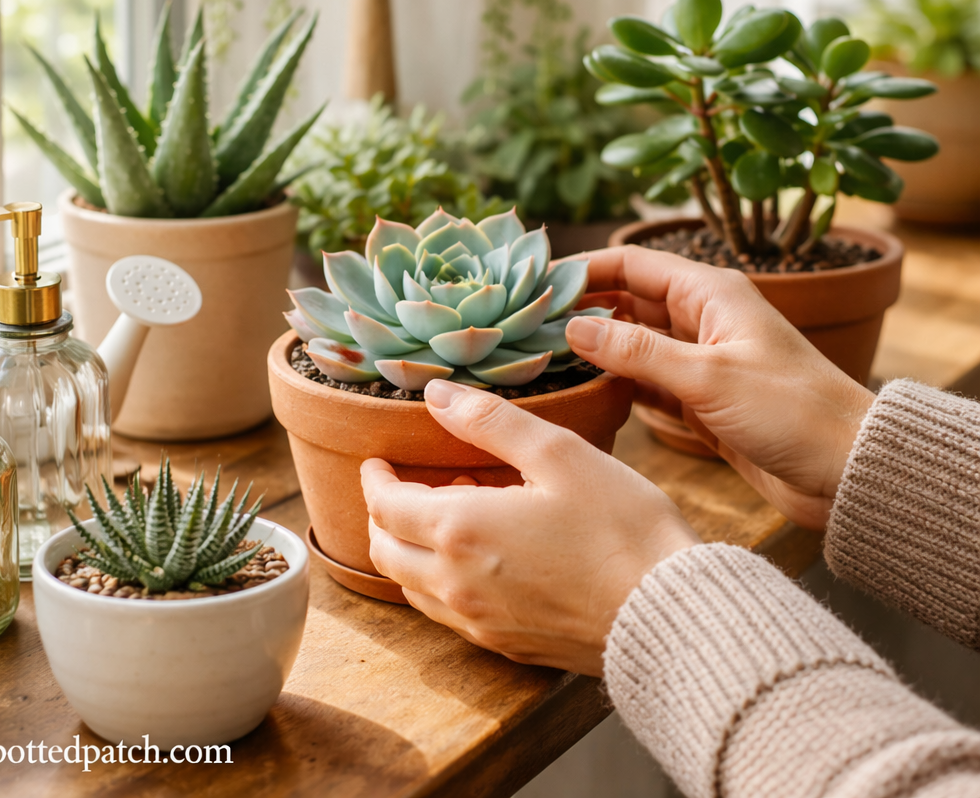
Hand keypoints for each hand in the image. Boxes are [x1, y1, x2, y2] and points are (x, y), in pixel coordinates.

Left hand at [361, 379, 699, 675]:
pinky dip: (440, 579)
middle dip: (381, 516)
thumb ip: (489, 422)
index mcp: (461, 530)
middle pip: (385, 551)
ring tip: (447, 513)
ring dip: (410, 548)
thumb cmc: (620, 527)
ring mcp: (480, 622)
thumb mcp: (557, 454)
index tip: (376, 461)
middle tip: (399, 487)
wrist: (668, 614)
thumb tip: (437, 396)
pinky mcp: (506, 645)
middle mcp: (457, 584)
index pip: (385, 507)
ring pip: (412, 586)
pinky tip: (480, 556)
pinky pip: (447, 613)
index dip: (374, 480)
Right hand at [566, 245, 875, 530]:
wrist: (847, 471)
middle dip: (581, 307)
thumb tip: (574, 327)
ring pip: (633, 342)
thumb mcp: (708, 377)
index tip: (537, 281)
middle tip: (528, 324)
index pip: (633, 263)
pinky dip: (615, 381)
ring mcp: (700, 359)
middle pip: (628, 300)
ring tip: (541, 354)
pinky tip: (581, 388)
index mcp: (711, 293)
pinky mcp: (700, 398)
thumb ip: (637, 352)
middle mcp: (702, 319)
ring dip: (594, 346)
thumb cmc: (792, 412)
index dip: (584, 268)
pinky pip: (645, 379)